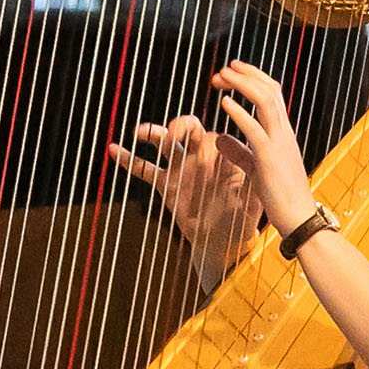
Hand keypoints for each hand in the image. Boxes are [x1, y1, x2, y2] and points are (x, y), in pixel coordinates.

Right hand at [108, 112, 262, 279]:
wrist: (225, 242)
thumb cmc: (243, 217)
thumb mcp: (252, 197)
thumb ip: (253, 177)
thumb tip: (254, 154)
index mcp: (223, 154)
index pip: (212, 134)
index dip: (208, 137)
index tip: (203, 145)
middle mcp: (201, 155)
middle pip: (187, 129)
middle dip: (178, 126)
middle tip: (172, 134)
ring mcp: (181, 169)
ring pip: (164, 144)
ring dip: (152, 134)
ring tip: (140, 132)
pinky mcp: (166, 185)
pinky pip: (145, 170)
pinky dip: (129, 160)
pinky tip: (115, 150)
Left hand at [207, 61, 315, 238]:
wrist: (298, 218)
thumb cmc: (280, 195)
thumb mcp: (257, 168)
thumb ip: (241, 152)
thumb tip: (222, 140)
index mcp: (283, 132)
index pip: (272, 93)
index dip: (253, 77)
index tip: (233, 69)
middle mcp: (283, 132)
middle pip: (269, 90)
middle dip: (246, 74)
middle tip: (223, 68)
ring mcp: (278, 142)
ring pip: (265, 101)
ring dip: (242, 85)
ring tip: (222, 76)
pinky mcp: (269, 158)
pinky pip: (254, 129)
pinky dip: (239, 113)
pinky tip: (224, 103)